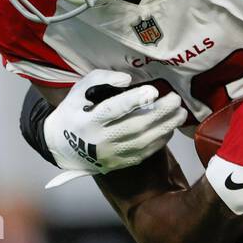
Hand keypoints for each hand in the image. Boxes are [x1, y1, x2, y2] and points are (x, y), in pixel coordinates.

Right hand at [43, 69, 187, 186]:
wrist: (61, 147)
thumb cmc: (73, 113)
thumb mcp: (79, 90)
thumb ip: (102, 79)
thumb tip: (127, 80)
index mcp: (88, 121)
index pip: (113, 110)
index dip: (134, 100)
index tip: (153, 90)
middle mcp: (100, 141)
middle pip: (135, 126)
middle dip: (160, 113)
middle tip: (176, 99)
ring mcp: (111, 155)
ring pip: (144, 142)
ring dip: (166, 127)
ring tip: (181, 114)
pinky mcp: (120, 163)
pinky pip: (144, 153)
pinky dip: (160, 141)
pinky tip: (170, 128)